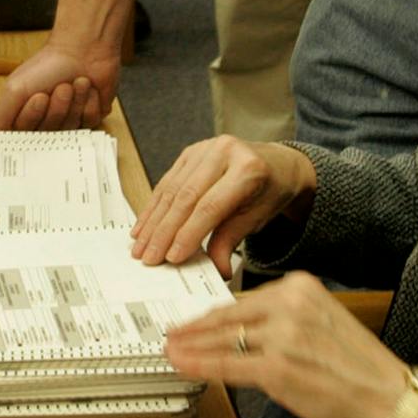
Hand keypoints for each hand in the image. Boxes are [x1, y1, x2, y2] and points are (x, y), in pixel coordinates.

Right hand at [0, 38, 118, 130]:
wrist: (84, 49)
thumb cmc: (48, 65)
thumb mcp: (16, 89)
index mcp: (23, 115)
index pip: (23, 135)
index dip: (32, 117)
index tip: (38, 98)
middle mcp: (44, 121)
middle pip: (47, 133)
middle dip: (54, 108)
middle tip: (58, 87)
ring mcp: (67, 121)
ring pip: (69, 128)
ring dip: (72, 102)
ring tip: (73, 83)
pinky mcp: (88, 118)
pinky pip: (88, 122)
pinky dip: (87, 102)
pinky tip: (87, 88)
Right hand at [131, 136, 311, 274]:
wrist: (275, 164)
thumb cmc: (268, 191)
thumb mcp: (257, 218)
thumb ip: (231, 241)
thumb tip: (216, 269)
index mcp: (247, 169)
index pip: (210, 206)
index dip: (188, 233)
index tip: (172, 257)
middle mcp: (224, 152)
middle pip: (186, 197)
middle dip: (164, 231)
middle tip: (150, 256)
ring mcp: (204, 148)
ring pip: (171, 190)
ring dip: (153, 221)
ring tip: (141, 246)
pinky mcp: (190, 152)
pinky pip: (167, 182)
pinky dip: (154, 206)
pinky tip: (144, 225)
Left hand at [164, 272, 415, 417]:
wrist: (390, 398)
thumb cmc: (361, 367)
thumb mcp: (323, 320)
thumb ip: (284, 317)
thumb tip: (243, 329)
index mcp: (300, 286)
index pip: (243, 299)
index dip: (213, 315)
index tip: (194, 320)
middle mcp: (289, 304)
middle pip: (227, 316)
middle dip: (194, 329)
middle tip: (171, 334)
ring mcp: (281, 336)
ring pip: (222, 340)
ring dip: (190, 347)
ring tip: (169, 350)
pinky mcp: (277, 368)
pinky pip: (227, 366)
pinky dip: (200, 366)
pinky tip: (183, 365)